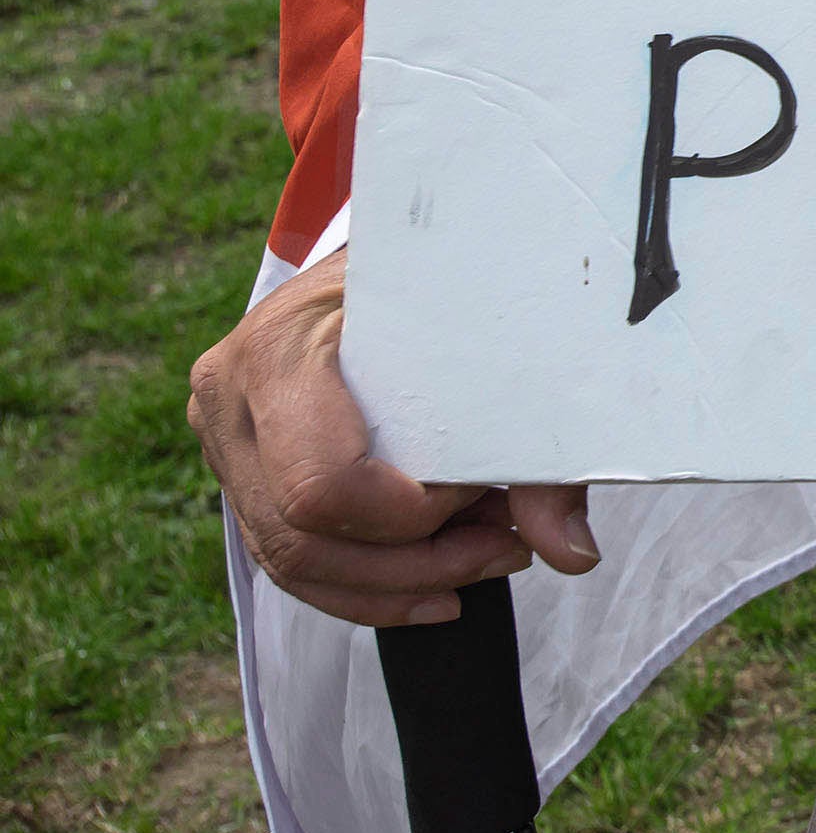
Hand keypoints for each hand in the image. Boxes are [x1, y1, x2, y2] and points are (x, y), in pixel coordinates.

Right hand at [188, 249, 597, 625]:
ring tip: (486, 557)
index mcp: (280, 346)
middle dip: (415, 564)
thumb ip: (537, 442)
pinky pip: (286, 557)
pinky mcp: (241, 470)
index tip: (483, 485)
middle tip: (507, 547)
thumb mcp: (487, 327)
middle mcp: (231, 394)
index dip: (410, 515)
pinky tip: (438, 587)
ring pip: (290, 561)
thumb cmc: (437, 274)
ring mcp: (226, 437)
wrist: (384, 245)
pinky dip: (366, 584)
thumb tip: (572, 552)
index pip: (323, 483)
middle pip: (303, 537)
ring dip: (397, 582)